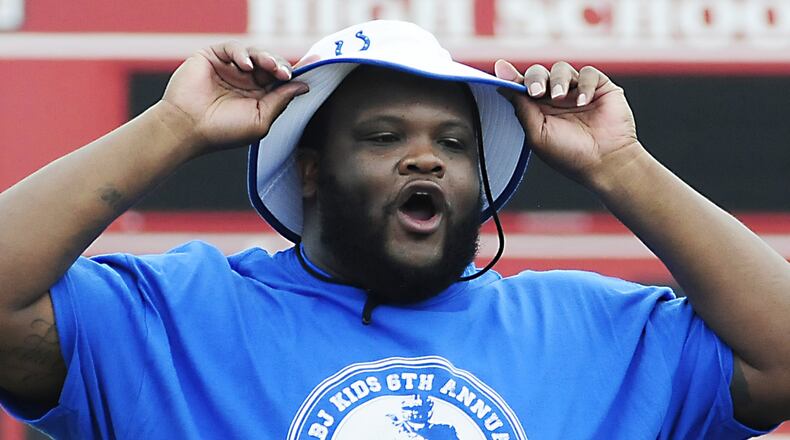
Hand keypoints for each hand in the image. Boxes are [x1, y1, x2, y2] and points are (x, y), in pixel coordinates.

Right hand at [161, 41, 308, 154]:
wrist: (188, 128)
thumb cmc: (223, 131)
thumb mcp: (261, 119)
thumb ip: (281, 101)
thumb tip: (303, 86)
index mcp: (258, 96)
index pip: (281, 79)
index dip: (296, 72)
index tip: (315, 65)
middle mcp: (246, 81)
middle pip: (272, 64)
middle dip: (281, 66)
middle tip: (285, 73)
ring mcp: (230, 68)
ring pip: (256, 53)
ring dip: (267, 58)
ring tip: (270, 68)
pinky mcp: (213, 57)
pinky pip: (234, 47)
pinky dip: (242, 54)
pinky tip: (246, 66)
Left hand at [494, 60, 642, 187]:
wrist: (605, 162)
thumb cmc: (569, 154)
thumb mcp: (537, 133)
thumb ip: (521, 108)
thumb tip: (501, 86)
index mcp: (538, 109)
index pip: (521, 87)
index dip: (511, 76)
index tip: (501, 69)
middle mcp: (555, 98)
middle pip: (538, 73)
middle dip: (535, 78)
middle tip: (537, 92)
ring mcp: (577, 91)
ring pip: (561, 68)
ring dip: (559, 80)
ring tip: (561, 97)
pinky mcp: (599, 87)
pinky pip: (588, 73)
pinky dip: (584, 85)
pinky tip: (584, 102)